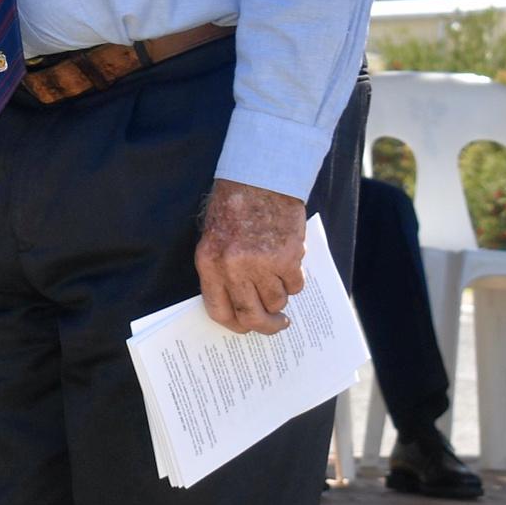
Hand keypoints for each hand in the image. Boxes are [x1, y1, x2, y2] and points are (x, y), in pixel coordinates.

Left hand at [194, 179, 307, 335]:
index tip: (246, 327)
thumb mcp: (213, 238)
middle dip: (267, 326)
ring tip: (278, 275)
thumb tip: (238, 305)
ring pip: (277, 301)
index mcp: (209, 263)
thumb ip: (221, 272)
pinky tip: (290, 262)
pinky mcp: (287, 258)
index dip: (235, 324)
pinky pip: (296, 285)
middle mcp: (233, 268)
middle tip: (277, 324)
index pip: (219, 311)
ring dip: (280, 295)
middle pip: (251, 316)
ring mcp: (261, 264)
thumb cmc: (234, 206)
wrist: (260, 177)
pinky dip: (295, 279)